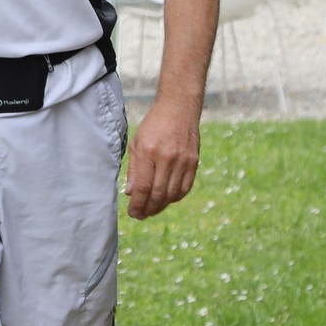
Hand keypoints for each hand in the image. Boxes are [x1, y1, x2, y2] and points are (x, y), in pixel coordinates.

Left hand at [125, 99, 199, 219]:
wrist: (179, 109)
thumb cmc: (154, 126)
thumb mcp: (136, 143)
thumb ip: (134, 169)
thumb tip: (131, 194)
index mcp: (149, 152)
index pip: (143, 187)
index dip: (138, 204)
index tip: (132, 213)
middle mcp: (167, 158)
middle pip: (158, 193)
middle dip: (148, 209)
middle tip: (140, 216)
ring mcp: (183, 161)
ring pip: (172, 193)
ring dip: (161, 206)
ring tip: (151, 210)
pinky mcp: (194, 162)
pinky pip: (185, 187)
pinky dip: (175, 197)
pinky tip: (166, 200)